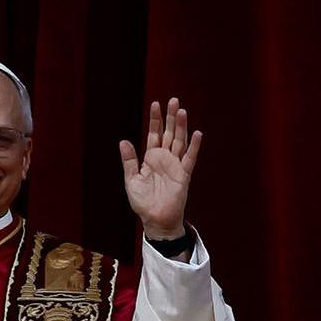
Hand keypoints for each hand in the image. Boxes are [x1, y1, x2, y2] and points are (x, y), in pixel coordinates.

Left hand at [119, 98, 201, 239]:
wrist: (156, 220)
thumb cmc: (143, 202)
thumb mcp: (132, 180)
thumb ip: (130, 160)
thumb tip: (123, 141)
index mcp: (151, 158)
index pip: (154, 134)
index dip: (155, 120)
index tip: (156, 104)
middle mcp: (164, 158)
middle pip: (169, 133)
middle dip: (170, 117)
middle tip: (174, 100)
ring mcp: (175, 165)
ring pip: (179, 141)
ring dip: (181, 127)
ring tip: (182, 111)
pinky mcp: (184, 174)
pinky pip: (190, 158)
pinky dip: (194, 146)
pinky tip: (197, 133)